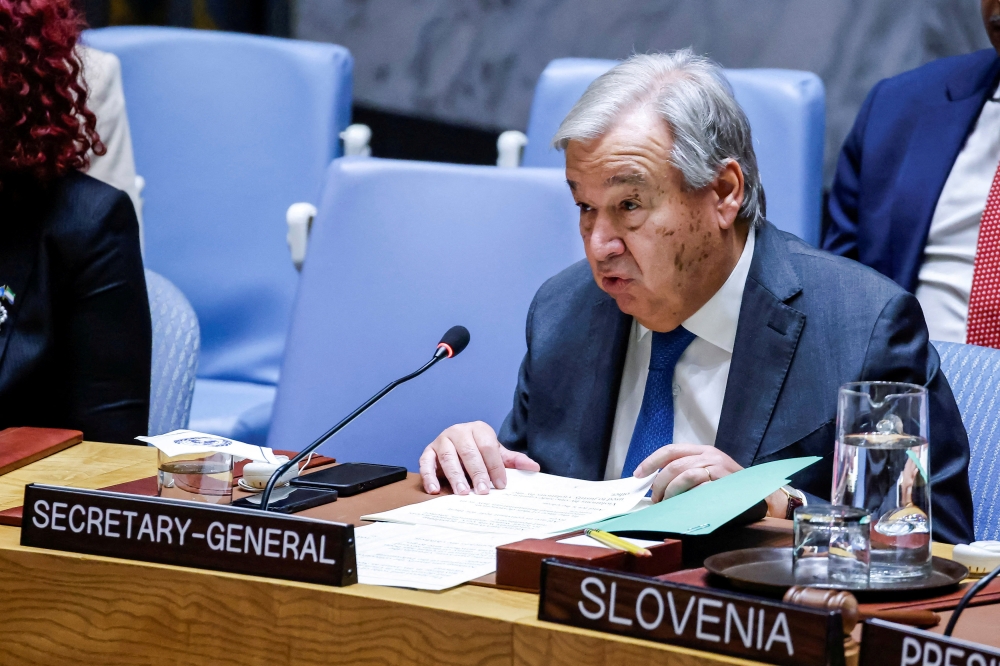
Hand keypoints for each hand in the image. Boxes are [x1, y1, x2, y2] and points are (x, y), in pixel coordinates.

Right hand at [418, 421, 539, 494]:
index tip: (501, 485)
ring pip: (448, 457)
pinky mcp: (428, 451)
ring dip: (455, 476)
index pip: (488, 447)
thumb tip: (535, 467)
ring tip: (463, 492)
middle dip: (477, 473)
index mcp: (479, 429)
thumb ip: (514, 460)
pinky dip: (429, 476)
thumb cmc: (479, 452)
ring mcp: (442, 440)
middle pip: (469, 452)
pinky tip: (434, 490)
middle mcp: (459, 431)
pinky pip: (426, 462)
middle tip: (483, 491)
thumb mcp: (497, 454)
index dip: (495, 466)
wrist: (457, 446)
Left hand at [634, 443, 743, 502]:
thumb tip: (656, 484)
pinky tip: (682, 505)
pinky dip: (687, 497)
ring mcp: (717, 467)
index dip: (651, 462)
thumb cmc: (729, 487)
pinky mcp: (724, 482)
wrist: (760, 496)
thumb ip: (686, 472)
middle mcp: (709, 455)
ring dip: (670, 492)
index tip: (638, 474)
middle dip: (659, 484)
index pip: (670, 450)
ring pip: (684, 476)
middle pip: (673, 465)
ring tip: (666, 503)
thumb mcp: (707, 472)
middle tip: (654, 499)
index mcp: (702, 450)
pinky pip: (699, 488)